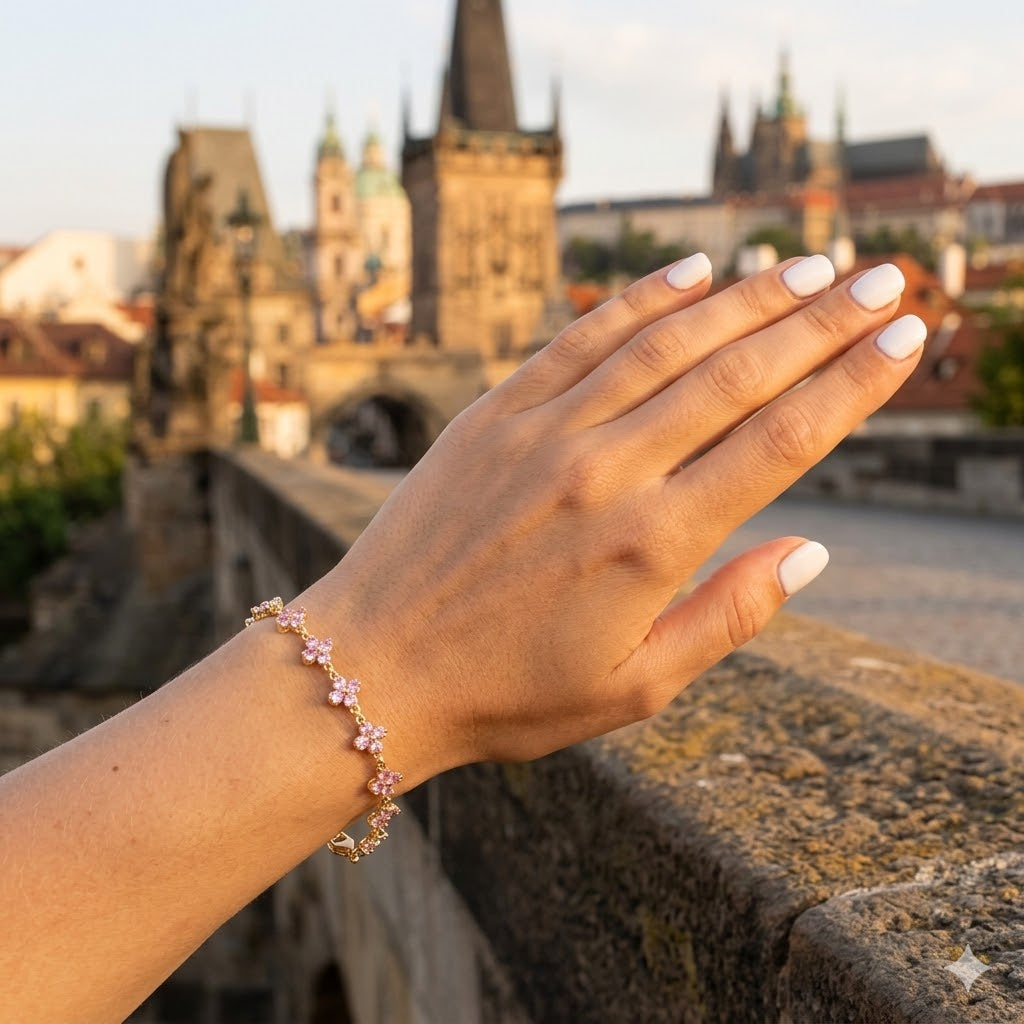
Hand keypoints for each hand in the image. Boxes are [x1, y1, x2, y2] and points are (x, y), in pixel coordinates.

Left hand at [314, 255, 921, 778]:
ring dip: (745, 298)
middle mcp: (604, 473)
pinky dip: (639, 300)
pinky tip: (691, 271)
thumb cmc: (505, 693)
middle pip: (736, 376)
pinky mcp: (492, 415)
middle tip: (883, 280)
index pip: (778, 443)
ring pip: (665, 343)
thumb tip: (810, 553)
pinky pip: (578, 339)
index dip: (851, 386)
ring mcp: (542, 434)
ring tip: (807, 266)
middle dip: (821, 321)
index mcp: (650, 546)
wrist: (371, 666)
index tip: (902, 341)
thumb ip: (726, 616)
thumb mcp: (632, 688)